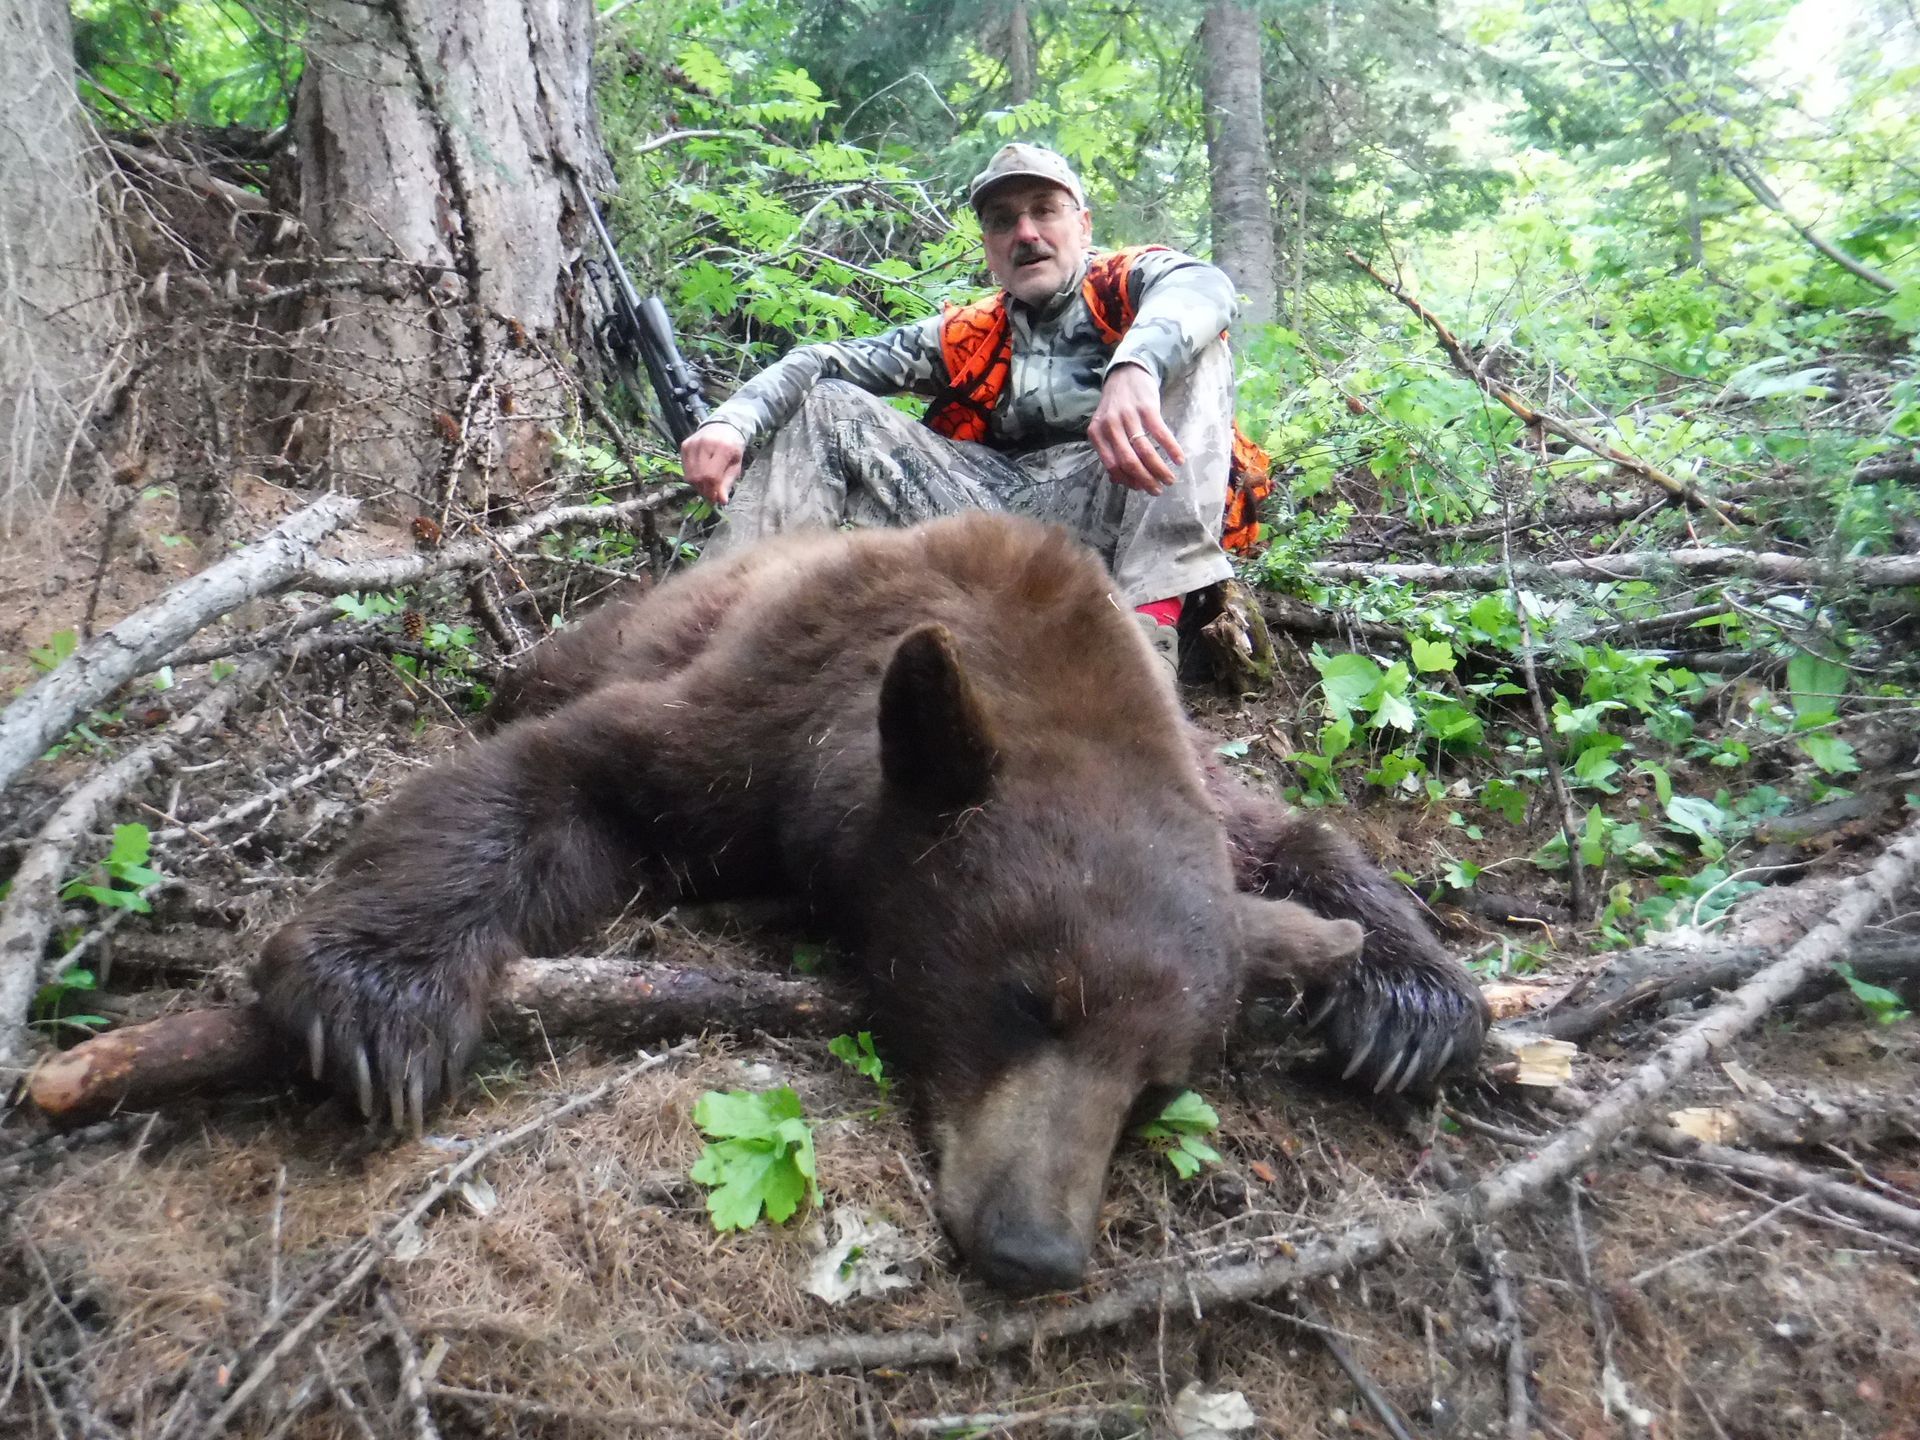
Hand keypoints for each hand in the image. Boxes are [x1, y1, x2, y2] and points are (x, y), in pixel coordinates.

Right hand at [681, 422, 744, 505]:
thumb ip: (728, 482)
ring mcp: (693, 443)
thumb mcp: (736, 465)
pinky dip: (692, 476)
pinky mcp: (684, 445)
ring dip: (697, 485)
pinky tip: (700, 476)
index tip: (715, 499)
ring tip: (706, 486)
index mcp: (723, 448)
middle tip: (711, 494)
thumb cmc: (732, 447)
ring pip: (690, 474)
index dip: (712, 491)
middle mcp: (705, 444)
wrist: (723, 426)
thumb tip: (722, 501)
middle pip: (699, 476)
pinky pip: (685, 468)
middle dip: (704, 490)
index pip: (712, 476)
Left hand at [1088, 362, 1184, 494]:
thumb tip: (1119, 480)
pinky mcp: (1147, 407)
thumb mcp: (1105, 427)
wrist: (1126, 373)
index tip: (1141, 488)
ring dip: (1159, 469)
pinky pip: (1160, 433)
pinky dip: (1171, 449)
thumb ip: (1109, 450)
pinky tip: (1179, 459)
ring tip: (1169, 480)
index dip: (1128, 481)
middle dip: (1145, 480)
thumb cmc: (1116, 406)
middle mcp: (1110, 425)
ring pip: (1144, 451)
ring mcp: (1128, 416)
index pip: (1112, 466)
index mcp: (1097, 434)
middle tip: (1157, 490)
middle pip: (1128, 461)